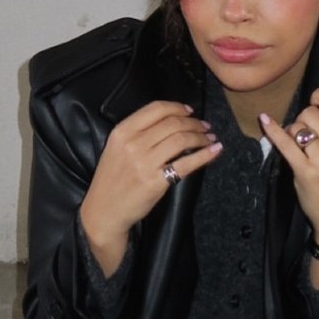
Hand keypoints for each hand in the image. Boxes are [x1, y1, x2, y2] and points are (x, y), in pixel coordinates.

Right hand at [81, 101, 220, 271]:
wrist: (104, 210)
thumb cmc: (112, 179)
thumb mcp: (116, 148)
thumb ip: (138, 133)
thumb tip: (171, 121)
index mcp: (122, 131)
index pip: (156, 109)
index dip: (178, 107)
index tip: (190, 111)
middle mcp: (133, 143)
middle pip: (172, 123)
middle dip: (194, 123)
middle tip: (205, 127)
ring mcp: (144, 163)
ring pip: (181, 139)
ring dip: (201, 137)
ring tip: (210, 139)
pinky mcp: (156, 181)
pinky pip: (186, 163)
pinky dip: (205, 155)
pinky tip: (215, 150)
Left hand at [258, 87, 318, 245]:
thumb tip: (314, 103)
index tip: (314, 105)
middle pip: (310, 112)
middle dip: (304, 120)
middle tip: (308, 137)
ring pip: (296, 127)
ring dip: (293, 134)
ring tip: (302, 149)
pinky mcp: (304, 170)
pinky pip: (284, 143)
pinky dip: (272, 131)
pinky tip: (264, 120)